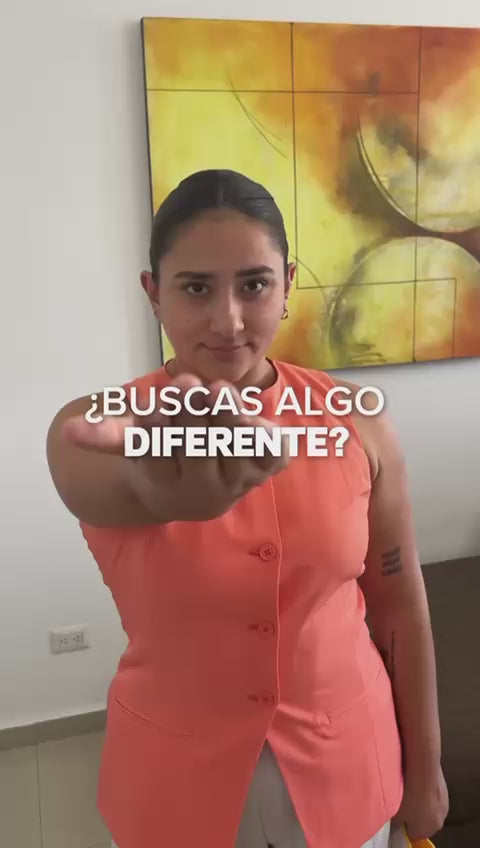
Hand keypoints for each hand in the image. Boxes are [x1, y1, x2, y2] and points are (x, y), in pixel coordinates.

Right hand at [61, 373, 289, 521]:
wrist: (202, 487)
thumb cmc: (164, 452)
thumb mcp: (137, 445)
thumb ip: (109, 435)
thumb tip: (67, 430)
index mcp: (165, 485)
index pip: (158, 459)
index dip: (158, 434)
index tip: (154, 409)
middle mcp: (201, 492)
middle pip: (197, 449)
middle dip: (192, 416)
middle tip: (186, 384)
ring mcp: (235, 484)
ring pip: (234, 449)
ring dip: (228, 418)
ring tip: (216, 390)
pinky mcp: (263, 472)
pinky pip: (268, 454)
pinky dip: (263, 435)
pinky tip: (255, 415)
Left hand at [392, 764, 448, 841]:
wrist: (423, 772)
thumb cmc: (408, 795)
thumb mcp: (396, 812)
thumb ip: (397, 821)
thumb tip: (397, 821)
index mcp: (426, 832)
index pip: (413, 835)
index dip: (404, 825)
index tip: (398, 816)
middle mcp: (438, 823)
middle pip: (424, 822)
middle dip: (415, 815)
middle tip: (404, 803)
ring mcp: (444, 807)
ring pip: (430, 808)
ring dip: (422, 803)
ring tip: (411, 790)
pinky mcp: (446, 792)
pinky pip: (434, 796)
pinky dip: (427, 791)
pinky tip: (418, 782)